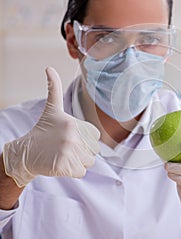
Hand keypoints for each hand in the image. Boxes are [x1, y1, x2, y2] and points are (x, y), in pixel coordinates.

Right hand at [3, 67, 99, 186]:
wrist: (26, 152)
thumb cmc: (43, 130)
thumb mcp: (52, 108)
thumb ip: (54, 88)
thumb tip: (49, 68)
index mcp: (74, 123)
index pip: (95, 137)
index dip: (85, 140)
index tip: (70, 137)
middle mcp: (73, 136)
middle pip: (93, 150)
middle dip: (82, 152)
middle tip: (64, 147)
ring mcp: (68, 152)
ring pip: (88, 162)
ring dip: (77, 162)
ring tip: (62, 155)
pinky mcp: (63, 166)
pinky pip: (81, 172)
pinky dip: (72, 171)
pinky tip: (60, 163)